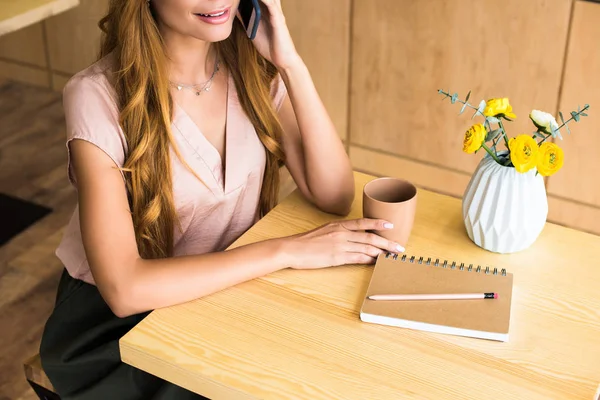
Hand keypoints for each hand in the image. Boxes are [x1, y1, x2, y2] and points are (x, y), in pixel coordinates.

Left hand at [243, 0, 300, 69]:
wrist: (282, 60)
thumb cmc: (269, 45)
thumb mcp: (251, 29)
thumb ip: (245, 18)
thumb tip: (234, 9)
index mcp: (266, 10)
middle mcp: (272, 9)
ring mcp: (276, 14)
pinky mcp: (279, 22)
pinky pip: (272, 7)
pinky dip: (266, 0)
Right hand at [277, 218, 405, 268]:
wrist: (292, 249)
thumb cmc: (305, 242)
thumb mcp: (323, 231)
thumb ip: (338, 232)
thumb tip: (351, 237)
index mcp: (338, 225)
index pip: (363, 222)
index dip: (378, 223)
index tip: (391, 226)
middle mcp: (342, 233)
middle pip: (370, 237)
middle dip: (387, 242)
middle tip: (399, 247)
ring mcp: (340, 245)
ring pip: (367, 248)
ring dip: (382, 252)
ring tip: (392, 256)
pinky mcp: (337, 258)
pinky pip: (358, 258)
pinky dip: (369, 260)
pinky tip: (377, 262)